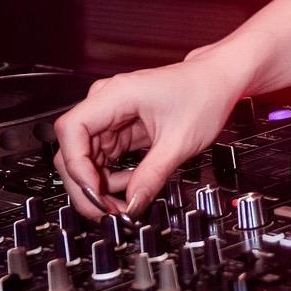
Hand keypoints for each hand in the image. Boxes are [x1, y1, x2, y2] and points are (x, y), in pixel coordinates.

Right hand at [51, 45, 245, 219]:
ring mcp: (111, 115)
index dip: (76, 165)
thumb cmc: (204, 93)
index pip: (72, 129)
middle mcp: (107, 102)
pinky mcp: (118, 127)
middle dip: (86, 185)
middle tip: (107, 211)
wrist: (218, 80)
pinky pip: (101, 157)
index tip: (94, 191)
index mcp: (117, 94)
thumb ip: (152, 175)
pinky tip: (129, 186)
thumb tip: (132, 205)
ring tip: (122, 203)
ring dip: (98, 185)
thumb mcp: (180, 141)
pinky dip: (109, 177)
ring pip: (84, 157)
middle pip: (72, 149)